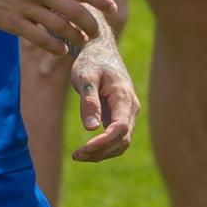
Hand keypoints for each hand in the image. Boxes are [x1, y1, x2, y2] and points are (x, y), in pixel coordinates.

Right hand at [0, 0, 117, 57]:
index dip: (100, 0)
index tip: (112, 9)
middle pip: (76, 11)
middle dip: (91, 25)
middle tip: (96, 33)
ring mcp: (25, 6)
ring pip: (61, 27)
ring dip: (76, 37)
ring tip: (80, 41)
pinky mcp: (12, 21)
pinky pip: (41, 38)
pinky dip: (56, 46)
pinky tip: (62, 49)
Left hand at [68, 43, 138, 162]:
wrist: (100, 50)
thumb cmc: (91, 61)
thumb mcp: (86, 77)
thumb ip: (89, 101)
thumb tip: (90, 128)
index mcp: (124, 97)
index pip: (121, 128)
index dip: (104, 142)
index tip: (84, 148)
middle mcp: (130, 108)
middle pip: (123, 140)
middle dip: (101, 151)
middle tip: (76, 155)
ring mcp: (127, 113)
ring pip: (121, 142)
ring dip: (102, 153)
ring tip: (78, 155)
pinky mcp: (119, 116)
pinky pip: (116, 138)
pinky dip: (103, 147)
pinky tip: (86, 150)